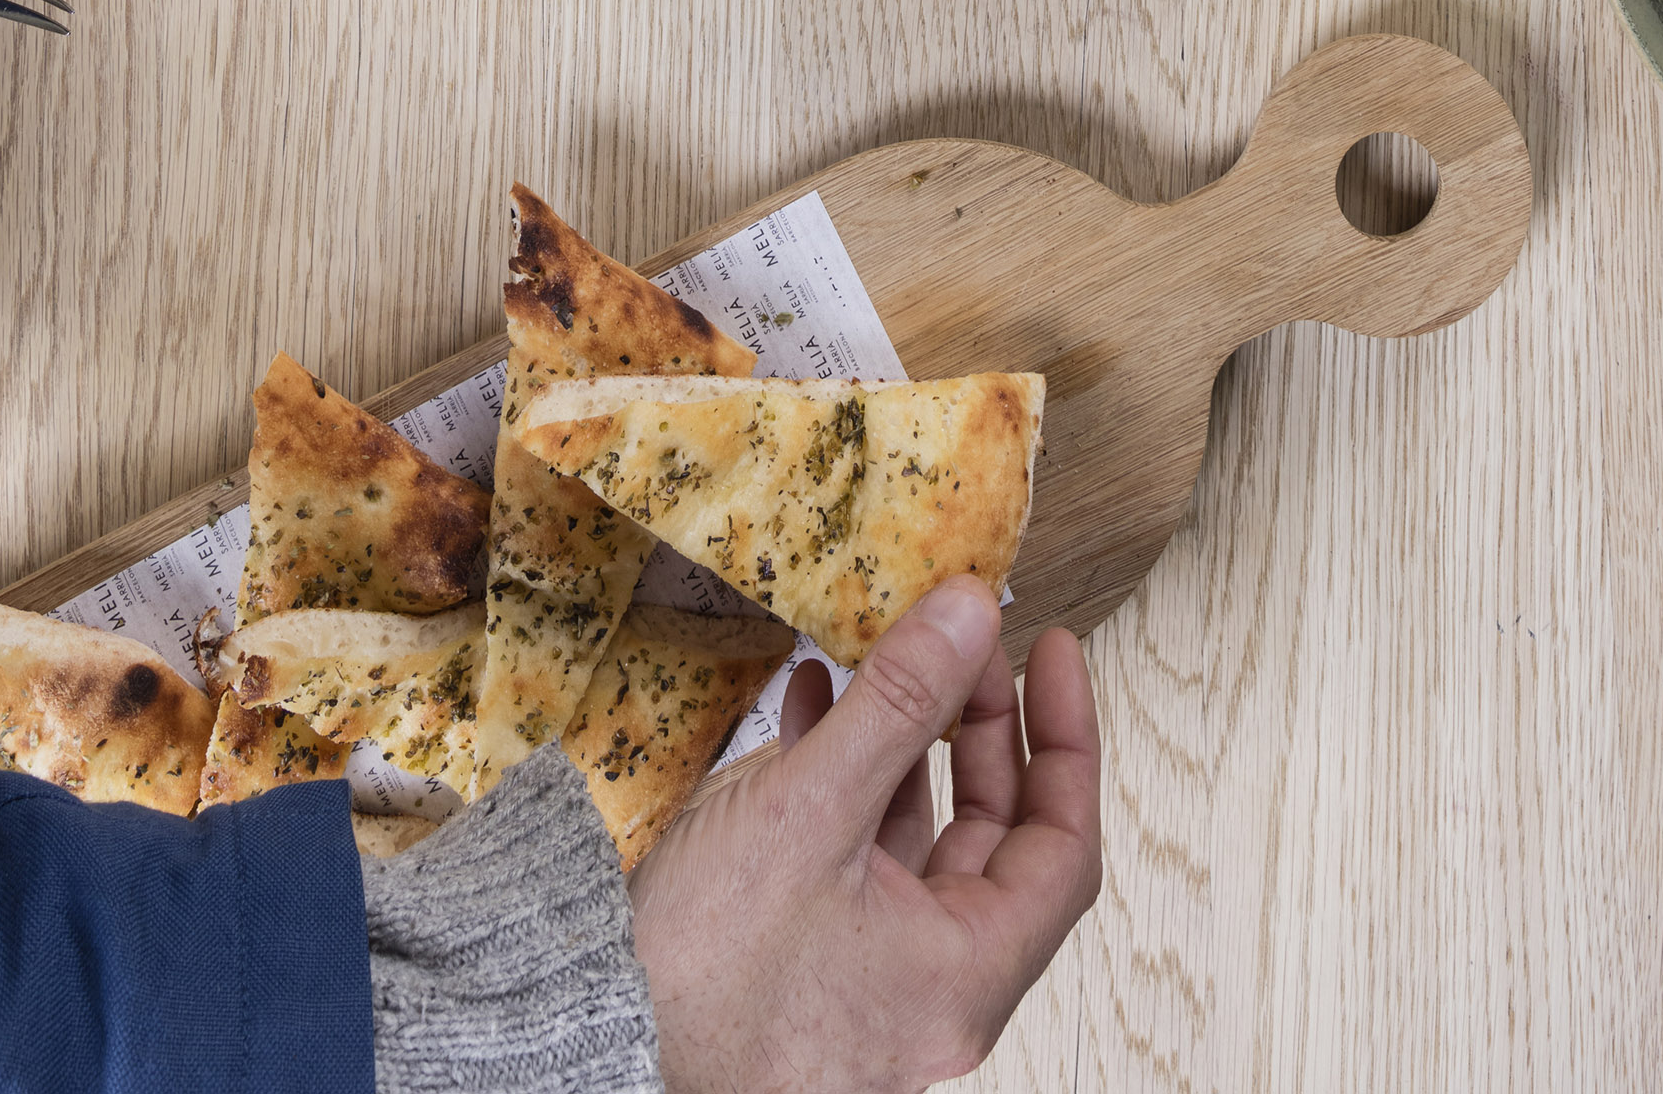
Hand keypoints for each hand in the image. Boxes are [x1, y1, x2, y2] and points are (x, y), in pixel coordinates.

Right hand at [630, 576, 1101, 1093]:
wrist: (596, 1046)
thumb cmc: (701, 975)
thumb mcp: (810, 813)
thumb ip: (899, 705)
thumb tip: (970, 615)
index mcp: (962, 977)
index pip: (1063, 848)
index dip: (1067, 739)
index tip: (1053, 654)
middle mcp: (930, 992)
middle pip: (994, 841)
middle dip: (979, 728)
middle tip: (962, 644)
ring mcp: (870, 984)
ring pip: (916, 845)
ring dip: (903, 746)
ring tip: (882, 659)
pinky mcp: (809, 966)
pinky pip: (853, 863)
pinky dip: (845, 784)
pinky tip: (812, 712)